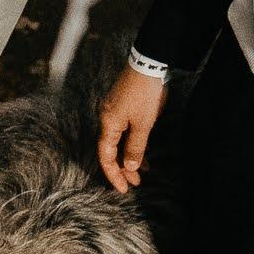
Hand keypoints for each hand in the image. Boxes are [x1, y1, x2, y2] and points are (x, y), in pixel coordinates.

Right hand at [97, 67, 166, 192]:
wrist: (148, 65)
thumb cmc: (144, 94)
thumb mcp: (143, 124)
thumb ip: (136, 147)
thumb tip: (130, 167)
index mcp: (108, 124)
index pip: (106, 156)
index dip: (113, 174)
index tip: (123, 189)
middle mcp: (107, 119)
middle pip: (111, 150)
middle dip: (123, 168)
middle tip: (135, 184)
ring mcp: (114, 113)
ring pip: (119, 142)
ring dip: (129, 157)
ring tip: (142, 172)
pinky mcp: (122, 107)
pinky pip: (124, 132)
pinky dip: (132, 144)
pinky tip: (143, 153)